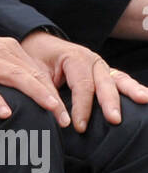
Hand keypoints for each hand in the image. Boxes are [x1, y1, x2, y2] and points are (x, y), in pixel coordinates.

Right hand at [0, 28, 71, 125]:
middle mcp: (1, 52)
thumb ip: (7, 70)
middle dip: (53, 99)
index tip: (65, 113)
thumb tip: (26, 93)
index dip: (54, 93)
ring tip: (52, 112)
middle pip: (34, 76)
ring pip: (17, 79)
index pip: (38, 73)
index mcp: (9, 49)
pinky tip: (5, 114)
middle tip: (66, 121)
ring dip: (37, 96)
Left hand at [20, 30, 147, 130]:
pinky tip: (144, 97)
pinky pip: (121, 80)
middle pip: (104, 82)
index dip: (82, 107)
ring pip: (118, 79)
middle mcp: (92, 60)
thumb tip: (59, 117)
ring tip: (144, 100)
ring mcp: (101, 66)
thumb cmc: (38, 60)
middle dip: (110, 102)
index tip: (79, 126)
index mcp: (75, 58)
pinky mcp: (106, 73)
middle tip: (115, 119)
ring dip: (132, 91)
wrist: (40, 45)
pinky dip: (133, 88)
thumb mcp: (37, 74)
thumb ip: (49, 94)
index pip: (82, 85)